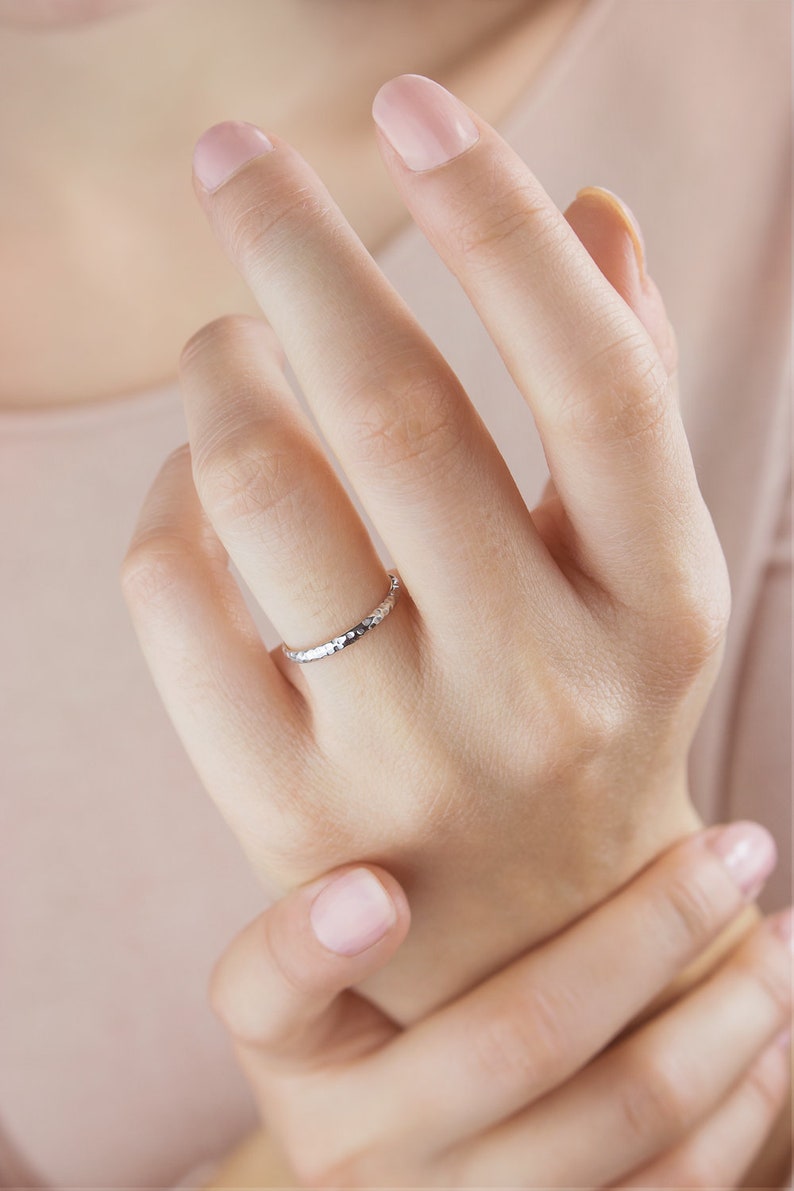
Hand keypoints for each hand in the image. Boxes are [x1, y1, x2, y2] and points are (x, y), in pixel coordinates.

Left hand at [121, 74, 732, 1018]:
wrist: (539, 939)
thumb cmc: (591, 717)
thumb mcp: (644, 572)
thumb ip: (628, 392)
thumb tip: (588, 212)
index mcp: (655, 603)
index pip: (594, 377)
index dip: (497, 220)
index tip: (406, 108)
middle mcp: (542, 683)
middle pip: (396, 410)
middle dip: (294, 247)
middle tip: (234, 160)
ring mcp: (408, 758)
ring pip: (263, 492)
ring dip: (218, 371)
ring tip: (223, 338)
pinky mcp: (286, 809)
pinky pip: (177, 601)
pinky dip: (163, 502)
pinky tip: (191, 482)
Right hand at [204, 823, 790, 1188]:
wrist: (385, 1182)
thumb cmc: (360, 1040)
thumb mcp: (310, 983)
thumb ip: (332, 908)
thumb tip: (385, 875)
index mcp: (293, 1062)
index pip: (269, 996)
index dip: (312, 943)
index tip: (376, 889)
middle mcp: (361, 1157)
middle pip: (523, 1036)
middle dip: (655, 929)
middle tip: (742, 850)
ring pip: (625, 1123)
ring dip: (732, 1020)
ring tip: (784, 938)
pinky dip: (744, 1111)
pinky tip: (775, 1039)